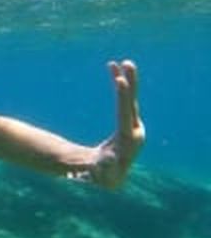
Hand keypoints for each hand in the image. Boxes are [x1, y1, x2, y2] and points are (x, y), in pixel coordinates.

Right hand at [70, 60, 144, 188]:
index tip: (120, 81)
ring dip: (125, 80)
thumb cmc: (102, 174)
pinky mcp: (128, 119)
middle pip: (131, 103)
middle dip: (129, 83)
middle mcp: (135, 129)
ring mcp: (132, 123)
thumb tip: (108, 159)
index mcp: (128, 140)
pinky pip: (125, 99)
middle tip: (126, 64)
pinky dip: (121, 85)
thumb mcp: (102, 173)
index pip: (126, 114)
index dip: (123, 97)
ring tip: (120, 63)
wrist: (109, 175)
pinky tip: (116, 72)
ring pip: (130, 98)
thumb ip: (104, 167)